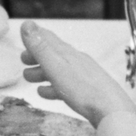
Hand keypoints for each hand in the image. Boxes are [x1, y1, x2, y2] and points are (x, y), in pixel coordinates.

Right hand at [20, 21, 135, 127]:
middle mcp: (76, 62)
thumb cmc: (82, 89)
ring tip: (29, 78)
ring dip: (42, 72)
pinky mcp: (86, 94)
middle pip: (54, 55)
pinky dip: (52, 87)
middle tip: (22, 60)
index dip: (36, 36)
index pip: (49, 39)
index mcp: (67, 54)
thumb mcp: (57, 67)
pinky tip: (46, 94)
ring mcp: (82, 78)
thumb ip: (41, 48)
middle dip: (37, 56)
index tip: (24, 35)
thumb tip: (26, 24)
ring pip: (58, 71)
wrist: (112, 111)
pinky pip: (65, 87)